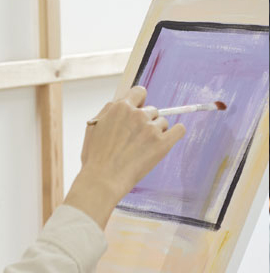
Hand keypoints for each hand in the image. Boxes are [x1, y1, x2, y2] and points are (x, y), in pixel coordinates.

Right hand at [64, 86, 184, 228]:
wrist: (103, 180)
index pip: (139, 92)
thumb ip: (108, 111)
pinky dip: (175, 133)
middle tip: (135, 138)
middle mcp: (137, 115)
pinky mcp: (163, 144)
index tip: (138, 111)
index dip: (139, 102)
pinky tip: (169, 139)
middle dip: (146, 121)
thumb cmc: (95, 157)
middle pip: (152, 110)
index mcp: (120, 108)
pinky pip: (179, 130)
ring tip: (142, 148)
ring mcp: (151, 129)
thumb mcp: (93, 127)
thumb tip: (121, 102)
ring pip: (163, 122)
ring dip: (156, 132)